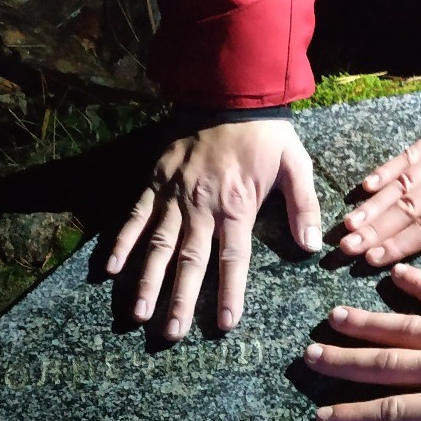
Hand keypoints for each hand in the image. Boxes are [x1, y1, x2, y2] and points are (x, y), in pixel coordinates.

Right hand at [107, 120, 321, 339]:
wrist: (228, 87)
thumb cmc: (265, 131)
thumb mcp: (295, 163)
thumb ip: (302, 206)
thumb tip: (310, 246)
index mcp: (237, 205)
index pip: (233, 258)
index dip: (229, 293)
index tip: (224, 324)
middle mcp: (201, 205)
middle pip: (189, 261)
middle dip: (179, 300)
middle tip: (171, 334)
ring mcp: (174, 194)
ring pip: (157, 245)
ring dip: (147, 281)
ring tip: (138, 314)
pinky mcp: (155, 181)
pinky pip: (135, 215)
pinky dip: (121, 241)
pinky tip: (109, 269)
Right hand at [308, 263, 420, 420]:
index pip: (393, 415)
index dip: (354, 418)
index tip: (320, 417)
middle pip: (386, 366)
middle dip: (345, 363)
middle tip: (308, 357)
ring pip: (405, 328)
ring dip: (367, 323)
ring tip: (332, 318)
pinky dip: (418, 284)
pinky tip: (393, 274)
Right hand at [339, 81, 420, 269]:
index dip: (399, 244)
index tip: (372, 261)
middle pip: (406, 207)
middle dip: (373, 231)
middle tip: (344, 250)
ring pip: (401, 182)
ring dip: (371, 206)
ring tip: (346, 226)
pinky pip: (409, 154)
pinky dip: (385, 170)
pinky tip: (364, 186)